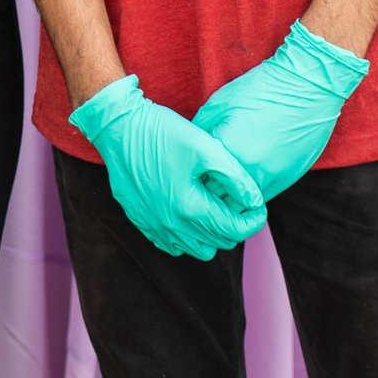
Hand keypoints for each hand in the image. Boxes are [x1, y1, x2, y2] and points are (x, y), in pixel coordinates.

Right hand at [68, 74, 265, 259]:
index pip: (234, 230)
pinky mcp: (141, 221)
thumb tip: (254, 200)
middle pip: (218, 243)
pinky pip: (172, 244)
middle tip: (238, 203)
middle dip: (234, 226)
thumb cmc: (163, 133)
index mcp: (190, 207)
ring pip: (197, 249)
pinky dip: (187, 236)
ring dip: (211, 234)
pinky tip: (189, 212)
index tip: (258, 207)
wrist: (119, 127)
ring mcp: (154, 226)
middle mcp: (171, 224)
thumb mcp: (206, 147)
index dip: (253, 220)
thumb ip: (235, 177)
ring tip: (214, 208)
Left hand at [191, 22, 370, 203]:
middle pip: (218, 200)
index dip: (193, 178)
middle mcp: (248, 171)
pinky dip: (248, 193)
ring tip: (221, 181)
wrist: (306, 87)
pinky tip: (243, 176)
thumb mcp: (219, 105)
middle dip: (208, 192)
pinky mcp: (285, 180)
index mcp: (226, 152)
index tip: (188, 171)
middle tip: (202, 179)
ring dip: (229, 197)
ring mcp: (269, 179)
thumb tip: (189, 152)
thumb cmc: (260, 90)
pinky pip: (259, 197)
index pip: (200, 182)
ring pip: (240, 205)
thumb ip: (201, 133)